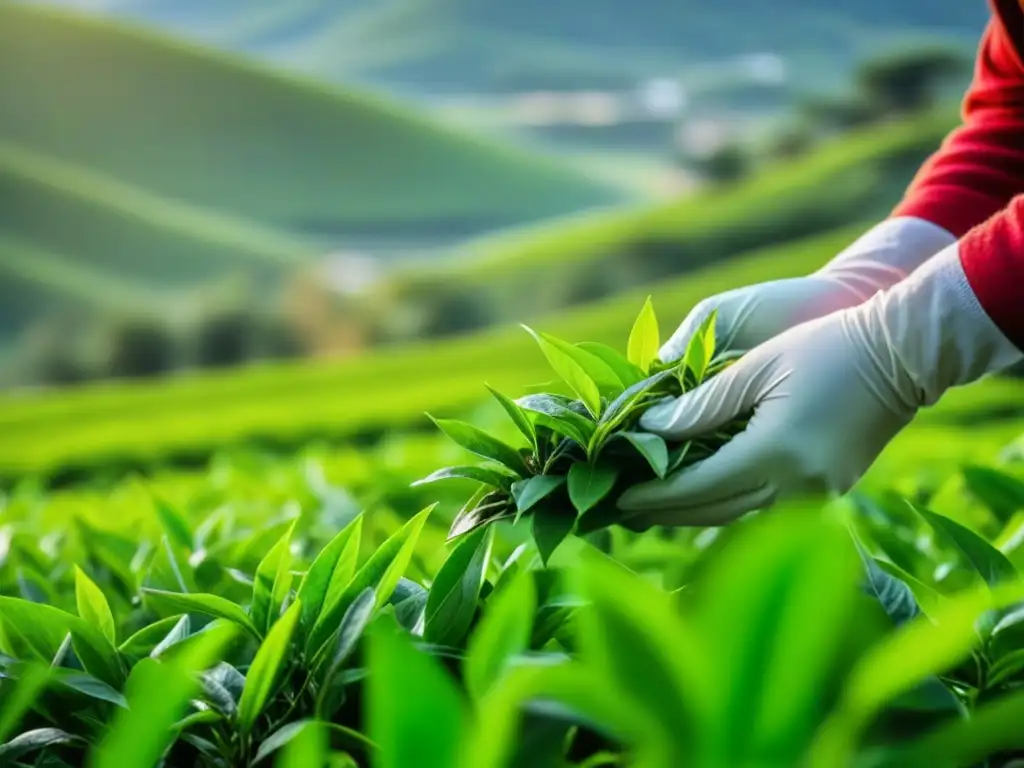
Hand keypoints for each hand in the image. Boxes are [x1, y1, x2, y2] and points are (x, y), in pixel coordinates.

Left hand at [618, 246, 1021, 528]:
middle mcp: (797, 487)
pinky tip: (701, 502)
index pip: (697, 487)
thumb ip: (701, 405)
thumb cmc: (825, 347)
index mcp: (775, 454)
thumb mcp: (756, 369)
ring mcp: (817, 495)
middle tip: (622, 512)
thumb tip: (650, 429)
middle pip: (714, 512)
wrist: (901, 356)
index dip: (654, 495)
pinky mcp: (827, 493)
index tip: (618, 498)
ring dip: (694, 516)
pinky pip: (763, 510)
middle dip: (665, 514)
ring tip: (652, 512)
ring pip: (738, 518)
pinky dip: (727, 506)